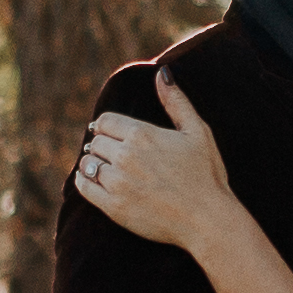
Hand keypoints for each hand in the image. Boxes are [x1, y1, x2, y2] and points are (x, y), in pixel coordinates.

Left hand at [75, 75, 236, 250]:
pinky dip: (84, 181)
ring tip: (103, 167)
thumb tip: (161, 72)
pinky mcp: (114, 207)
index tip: (112, 135)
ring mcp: (118, 183)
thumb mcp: (198, 132)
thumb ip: (176, 101)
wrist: (208, 220)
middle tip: (112, 154)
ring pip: (88, 164)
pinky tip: (92, 181)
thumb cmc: (206, 174)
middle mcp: (126, 157)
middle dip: (102, 146)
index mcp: (143, 134)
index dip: (108, 127)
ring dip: (92, 163)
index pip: (105, 121)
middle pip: (95, 142)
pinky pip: (84, 187)